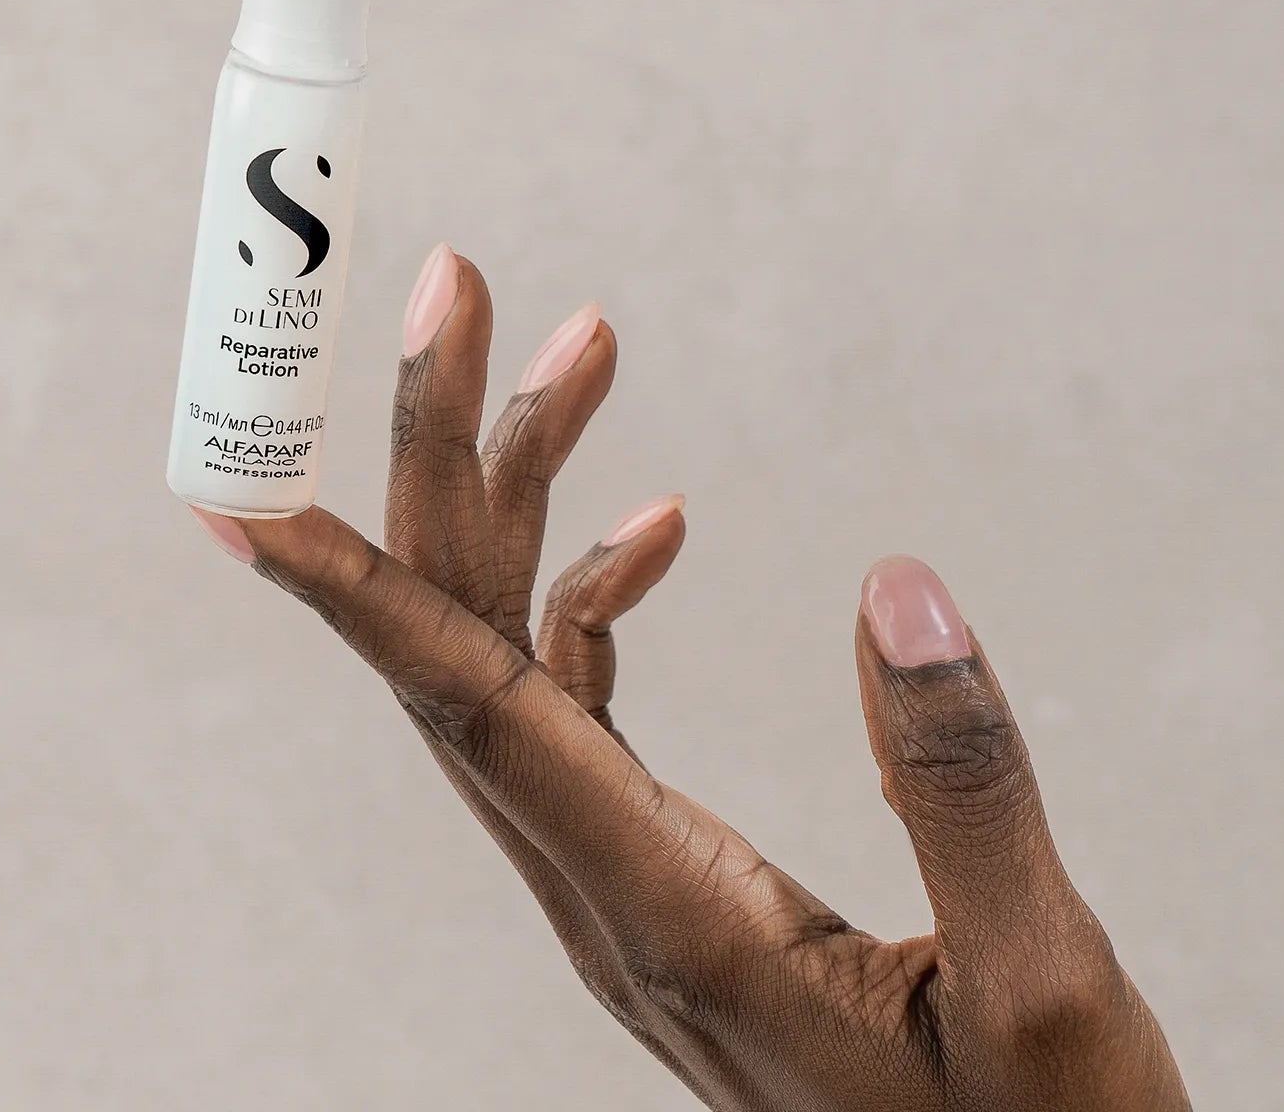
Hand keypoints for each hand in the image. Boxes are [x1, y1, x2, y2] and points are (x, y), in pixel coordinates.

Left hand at [192, 248, 1188, 1110]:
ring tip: (587, 343)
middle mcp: (604, 886)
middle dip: (444, 448)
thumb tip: (893, 584)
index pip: (470, 710)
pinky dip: (594, 590)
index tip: (240, 492)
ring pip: (512, 649)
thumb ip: (967, 793)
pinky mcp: (659, 866)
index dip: (347, 591)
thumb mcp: (1043, 1001)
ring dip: (530, 490)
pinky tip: (652, 523)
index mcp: (667, 913)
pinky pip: (575, 701)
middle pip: (467, 636)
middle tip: (458, 283)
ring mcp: (621, 874)